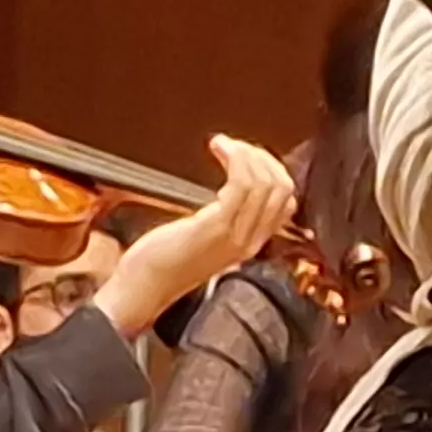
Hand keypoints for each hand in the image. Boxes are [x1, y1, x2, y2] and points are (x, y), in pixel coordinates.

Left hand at [95, 135, 297, 337]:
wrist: (145, 286)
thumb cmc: (166, 260)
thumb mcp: (207, 239)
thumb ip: (228, 219)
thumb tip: (235, 188)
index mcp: (252, 243)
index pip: (286, 200)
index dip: (273, 169)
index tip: (250, 156)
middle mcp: (250, 240)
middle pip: (280, 187)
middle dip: (261, 156)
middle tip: (237, 148)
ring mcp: (235, 235)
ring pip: (264, 183)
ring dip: (246, 153)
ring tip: (225, 145)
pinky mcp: (215, 226)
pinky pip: (240, 184)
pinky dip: (233, 156)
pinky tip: (218, 148)